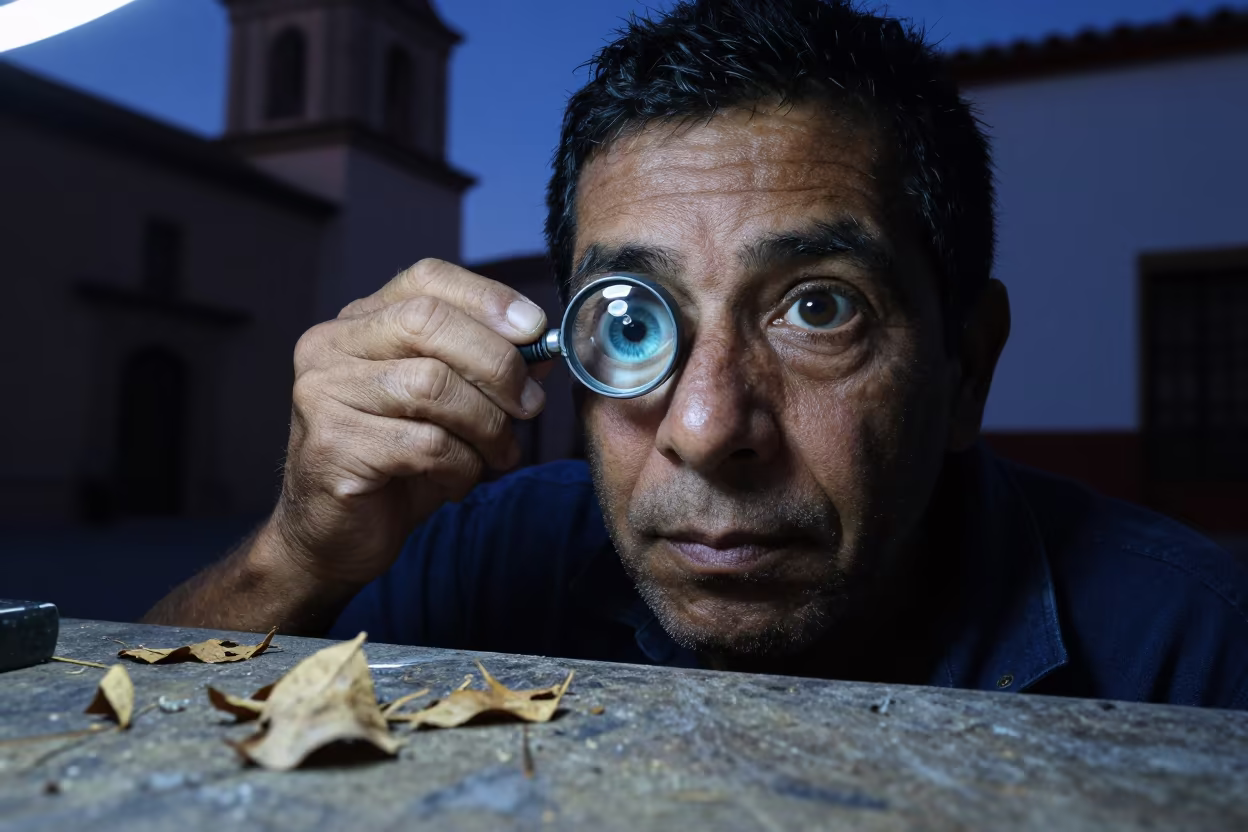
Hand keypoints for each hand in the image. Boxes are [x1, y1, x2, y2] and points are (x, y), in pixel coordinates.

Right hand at [260, 258, 548, 587]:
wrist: (332, 539)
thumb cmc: (395, 468)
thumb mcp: (450, 409)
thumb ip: (488, 372)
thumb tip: (542, 349)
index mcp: (359, 324)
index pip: (426, 279)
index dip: (487, 297)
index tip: (535, 329)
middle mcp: (330, 347)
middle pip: (430, 321)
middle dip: (496, 363)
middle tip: (528, 405)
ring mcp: (323, 394)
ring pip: (432, 385)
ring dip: (486, 424)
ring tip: (499, 453)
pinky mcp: (331, 447)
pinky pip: (424, 444)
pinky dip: (461, 465)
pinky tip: (458, 480)